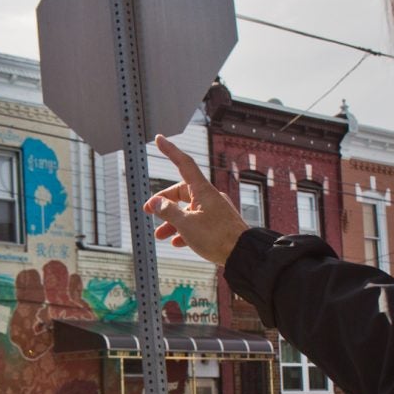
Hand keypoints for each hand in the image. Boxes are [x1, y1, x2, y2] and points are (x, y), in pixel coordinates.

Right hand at [143, 135, 250, 265]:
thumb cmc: (217, 237)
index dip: (170, 151)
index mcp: (203, 191)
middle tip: (149, 212)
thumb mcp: (186, 224)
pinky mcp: (218, 224)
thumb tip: (156, 202)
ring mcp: (215, 210)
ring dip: (172, 221)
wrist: (244, 254)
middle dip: (164, 203)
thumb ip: (168, 211)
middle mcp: (209, 197)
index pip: (184, 164)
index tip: (160, 139)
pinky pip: (197, 222)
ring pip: (188, 210)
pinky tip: (178, 242)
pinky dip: (185, 230)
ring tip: (160, 235)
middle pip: (181, 192)